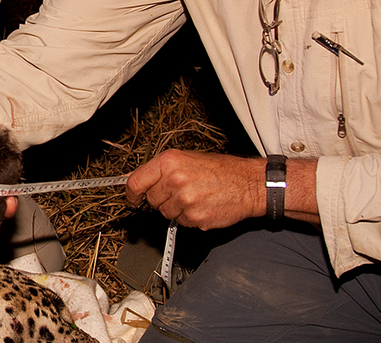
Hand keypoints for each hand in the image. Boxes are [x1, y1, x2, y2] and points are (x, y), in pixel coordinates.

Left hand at [126, 149, 264, 228]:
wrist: (249, 184)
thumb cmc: (221, 170)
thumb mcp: (187, 159)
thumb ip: (160, 170)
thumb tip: (135, 180)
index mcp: (169, 162)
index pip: (135, 182)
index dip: (131, 193)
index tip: (133, 198)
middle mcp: (174, 180)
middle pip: (151, 200)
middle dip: (161, 199)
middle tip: (180, 192)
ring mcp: (184, 201)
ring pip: (166, 213)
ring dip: (176, 209)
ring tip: (195, 197)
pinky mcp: (195, 218)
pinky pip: (181, 222)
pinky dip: (190, 217)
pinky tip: (203, 206)